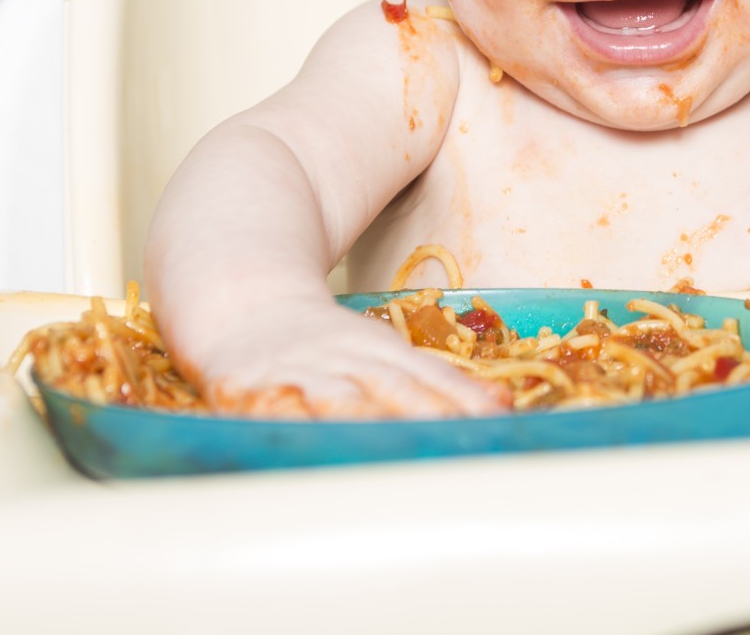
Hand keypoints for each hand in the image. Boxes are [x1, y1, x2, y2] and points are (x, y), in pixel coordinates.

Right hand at [174, 298, 510, 419]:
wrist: (245, 300)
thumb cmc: (328, 344)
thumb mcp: (386, 354)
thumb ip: (440, 387)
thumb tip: (504, 409)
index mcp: (382, 352)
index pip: (431, 379)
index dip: (460, 402)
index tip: (493, 425)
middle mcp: (346, 361)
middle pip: (392, 389)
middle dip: (424, 416)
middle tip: (454, 445)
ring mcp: (301, 374)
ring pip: (338, 400)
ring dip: (365, 422)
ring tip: (389, 447)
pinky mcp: (253, 389)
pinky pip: (274, 412)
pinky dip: (291, 426)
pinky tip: (305, 443)